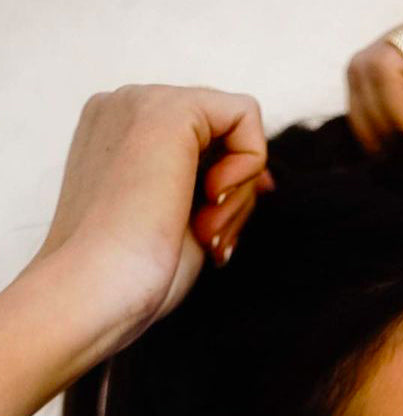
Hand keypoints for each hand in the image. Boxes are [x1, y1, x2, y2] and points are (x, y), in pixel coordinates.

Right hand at [31, 84, 273, 361]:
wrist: (98, 287)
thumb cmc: (135, 273)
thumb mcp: (182, 222)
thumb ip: (215, 190)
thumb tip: (264, 179)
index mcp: (120, 134)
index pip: (204, 144)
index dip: (231, 188)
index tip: (218, 232)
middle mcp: (127, 109)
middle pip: (225, 138)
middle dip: (234, 198)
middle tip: (206, 238)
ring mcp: (143, 101)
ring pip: (237, 131)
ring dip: (237, 197)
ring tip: (203, 233)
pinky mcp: (168, 109)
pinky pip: (245, 115)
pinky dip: (248, 165)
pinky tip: (213, 201)